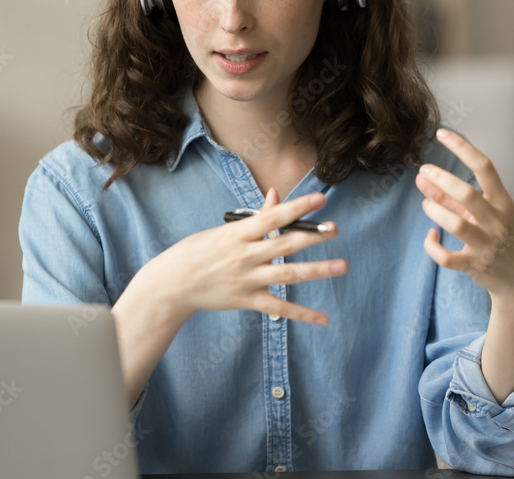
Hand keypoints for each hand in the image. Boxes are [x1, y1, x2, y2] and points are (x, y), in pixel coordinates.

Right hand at [140, 188, 346, 325]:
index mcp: (238, 233)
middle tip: (335, 229)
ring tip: (341, 265)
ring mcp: (247, 279)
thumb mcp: (223, 230)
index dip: (297, 207)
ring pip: (287, 274)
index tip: (320, 199)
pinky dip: (302, 314)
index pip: (272, 217)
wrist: (172, 284)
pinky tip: (323, 318)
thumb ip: (254, 218)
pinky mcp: (247, 300)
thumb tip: (276, 195)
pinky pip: (279, 308)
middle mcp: (244, 256)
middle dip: (312, 237)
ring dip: (316, 270)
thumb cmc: (197, 252)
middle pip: (284, 245)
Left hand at [415, 128, 513, 304]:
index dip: (462, 148)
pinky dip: (432, 246)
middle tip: (424, 171)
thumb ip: (451, 197)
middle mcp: (497, 221)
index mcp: (502, 201)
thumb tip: (423, 178)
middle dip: (442, 179)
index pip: (485, 167)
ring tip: (426, 204)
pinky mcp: (475, 265)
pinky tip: (430, 237)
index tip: (441, 134)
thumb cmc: (501, 237)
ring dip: (435, 211)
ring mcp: (487, 244)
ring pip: (456, 225)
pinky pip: (446, 257)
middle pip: (467, 194)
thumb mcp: (482, 213)